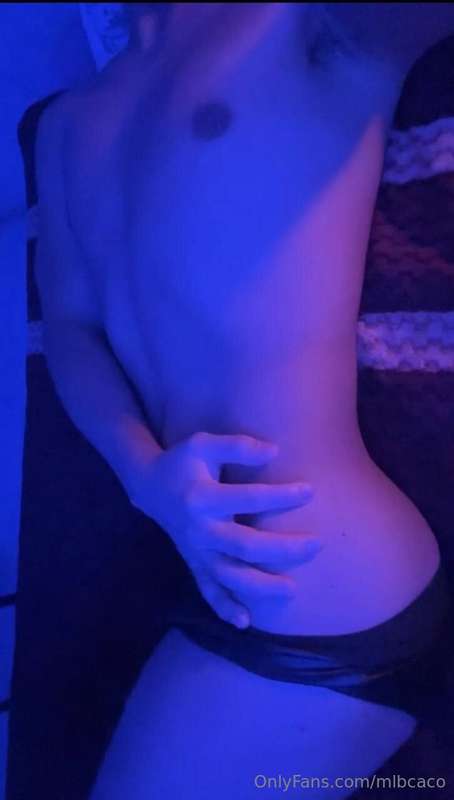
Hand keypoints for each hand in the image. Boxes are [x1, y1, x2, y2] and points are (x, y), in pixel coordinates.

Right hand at [129, 431, 319, 628]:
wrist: (149, 486)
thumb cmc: (182, 461)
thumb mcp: (203, 442)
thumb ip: (237, 446)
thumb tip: (275, 451)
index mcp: (202, 497)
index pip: (249, 498)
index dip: (281, 496)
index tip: (311, 491)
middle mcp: (199, 529)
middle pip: (245, 546)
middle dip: (283, 549)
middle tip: (317, 545)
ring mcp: (196, 550)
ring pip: (229, 575)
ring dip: (260, 586)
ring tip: (293, 590)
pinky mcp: (193, 562)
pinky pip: (207, 589)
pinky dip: (223, 607)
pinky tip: (244, 622)